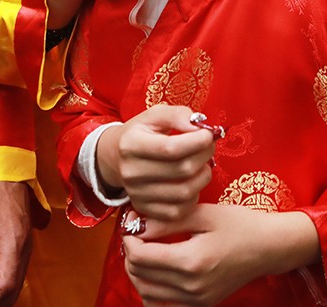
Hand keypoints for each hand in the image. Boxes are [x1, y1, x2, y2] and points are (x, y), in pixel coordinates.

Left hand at [0, 180, 32, 306]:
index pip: (5, 283)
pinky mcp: (20, 247)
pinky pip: (15, 275)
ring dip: (0, 300)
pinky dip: (4, 290)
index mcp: (14, 243)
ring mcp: (24, 249)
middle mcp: (23, 250)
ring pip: (16, 284)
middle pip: (13, 289)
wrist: (9, 175)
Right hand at [97, 105, 216, 221]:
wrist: (117, 157)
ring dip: (203, 176)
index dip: (198, 141)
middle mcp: (131, 172)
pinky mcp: (144, 209)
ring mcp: (137, 194)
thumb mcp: (155, 115)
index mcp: (131, 144)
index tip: (209, 134)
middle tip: (209, 146)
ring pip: (184, 193)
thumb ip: (178, 115)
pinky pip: (179, 211)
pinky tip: (192, 181)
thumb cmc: (141, 133)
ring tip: (202, 163)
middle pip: (182, 170)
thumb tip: (199, 126)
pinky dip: (193, 196)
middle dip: (204, 156)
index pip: (171, 148)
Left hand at [123, 204, 319, 304]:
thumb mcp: (204, 214)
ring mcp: (196, 300)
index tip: (133, 222)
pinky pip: (163, 306)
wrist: (269, 247)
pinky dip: (152, 291)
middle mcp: (191, 287)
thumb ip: (168, 221)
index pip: (141, 256)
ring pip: (146, 294)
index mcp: (191, 261)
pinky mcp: (201, 305)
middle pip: (139, 276)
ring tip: (145, 251)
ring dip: (138, 273)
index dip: (129, 238)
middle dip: (131, 253)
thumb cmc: (239, 224)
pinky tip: (157, 272)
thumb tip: (137, 225)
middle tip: (137, 234)